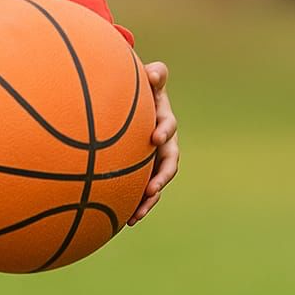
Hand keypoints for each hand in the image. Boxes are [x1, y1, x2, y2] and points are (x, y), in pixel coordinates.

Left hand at [128, 60, 178, 225]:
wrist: (131, 106)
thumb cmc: (138, 91)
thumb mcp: (146, 81)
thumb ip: (153, 75)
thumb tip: (155, 72)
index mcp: (163, 121)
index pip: (168, 126)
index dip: (164, 130)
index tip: (154, 137)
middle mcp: (164, 144)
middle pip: (169, 163)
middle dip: (161, 176)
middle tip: (153, 188)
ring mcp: (155, 161)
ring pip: (157, 182)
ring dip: (150, 199)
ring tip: (137, 214)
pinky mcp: (144, 173)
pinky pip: (143, 191)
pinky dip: (137, 205)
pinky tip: (125, 222)